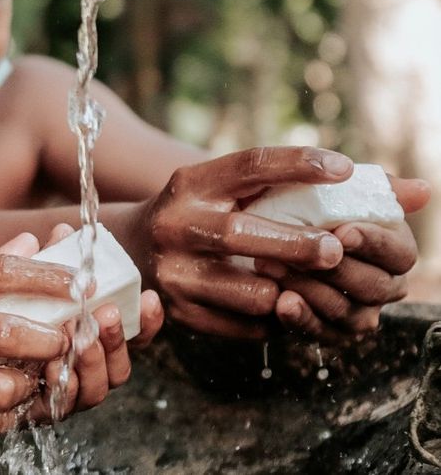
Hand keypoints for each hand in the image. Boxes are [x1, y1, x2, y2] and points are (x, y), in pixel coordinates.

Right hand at [0, 249, 75, 437]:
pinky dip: (5, 413)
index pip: (0, 271)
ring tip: (40, 373)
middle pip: (2, 332)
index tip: (80, 283)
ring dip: (30, 383)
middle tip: (69, 337)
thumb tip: (34, 244)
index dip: (48, 276)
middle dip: (50, 338)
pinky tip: (13, 399)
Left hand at [20, 224, 163, 422]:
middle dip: (116, 339)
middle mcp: (85, 370)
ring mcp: (65, 393)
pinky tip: (54, 365)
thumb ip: (46, 261)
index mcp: (92, 339)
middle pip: (119, 366)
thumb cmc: (3, 309)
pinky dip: (63, 385)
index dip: (146, 321)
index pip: (133, 334)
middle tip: (103, 314)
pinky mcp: (40, 410)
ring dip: (91, 361)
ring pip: (95, 388)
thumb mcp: (23, 281)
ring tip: (78, 336)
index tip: (148, 297)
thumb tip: (61, 231)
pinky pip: (61, 405)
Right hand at [138, 146, 351, 339]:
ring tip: (309, 283)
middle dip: (298, 244)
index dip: (298, 163)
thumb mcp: (213, 186)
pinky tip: (284, 304)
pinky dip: (274, 318)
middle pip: (243, 235)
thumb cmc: (194, 213)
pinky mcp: (182, 313)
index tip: (343, 168)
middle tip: (338, 249)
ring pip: (251, 293)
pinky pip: (246, 326)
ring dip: (288, 289)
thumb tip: (359, 178)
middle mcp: (176, 225)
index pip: (248, 165)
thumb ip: (268, 183)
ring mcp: (175, 273)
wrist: (130, 252)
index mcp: (190, 184)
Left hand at [258, 175, 427, 338]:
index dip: (374, 243)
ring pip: (346, 311)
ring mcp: (358, 312)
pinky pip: (320, 332)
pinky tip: (281, 301)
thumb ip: (380, 189)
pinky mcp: (328, 330)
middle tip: (300, 251)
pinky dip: (301, 318)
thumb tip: (422, 190)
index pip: (400, 253)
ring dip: (310, 289)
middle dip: (336, 268)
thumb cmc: (312, 205)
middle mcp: (383, 286)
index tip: (343, 231)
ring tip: (275, 266)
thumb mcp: (340, 190)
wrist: (269, 230)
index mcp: (394, 250)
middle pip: (374, 286)